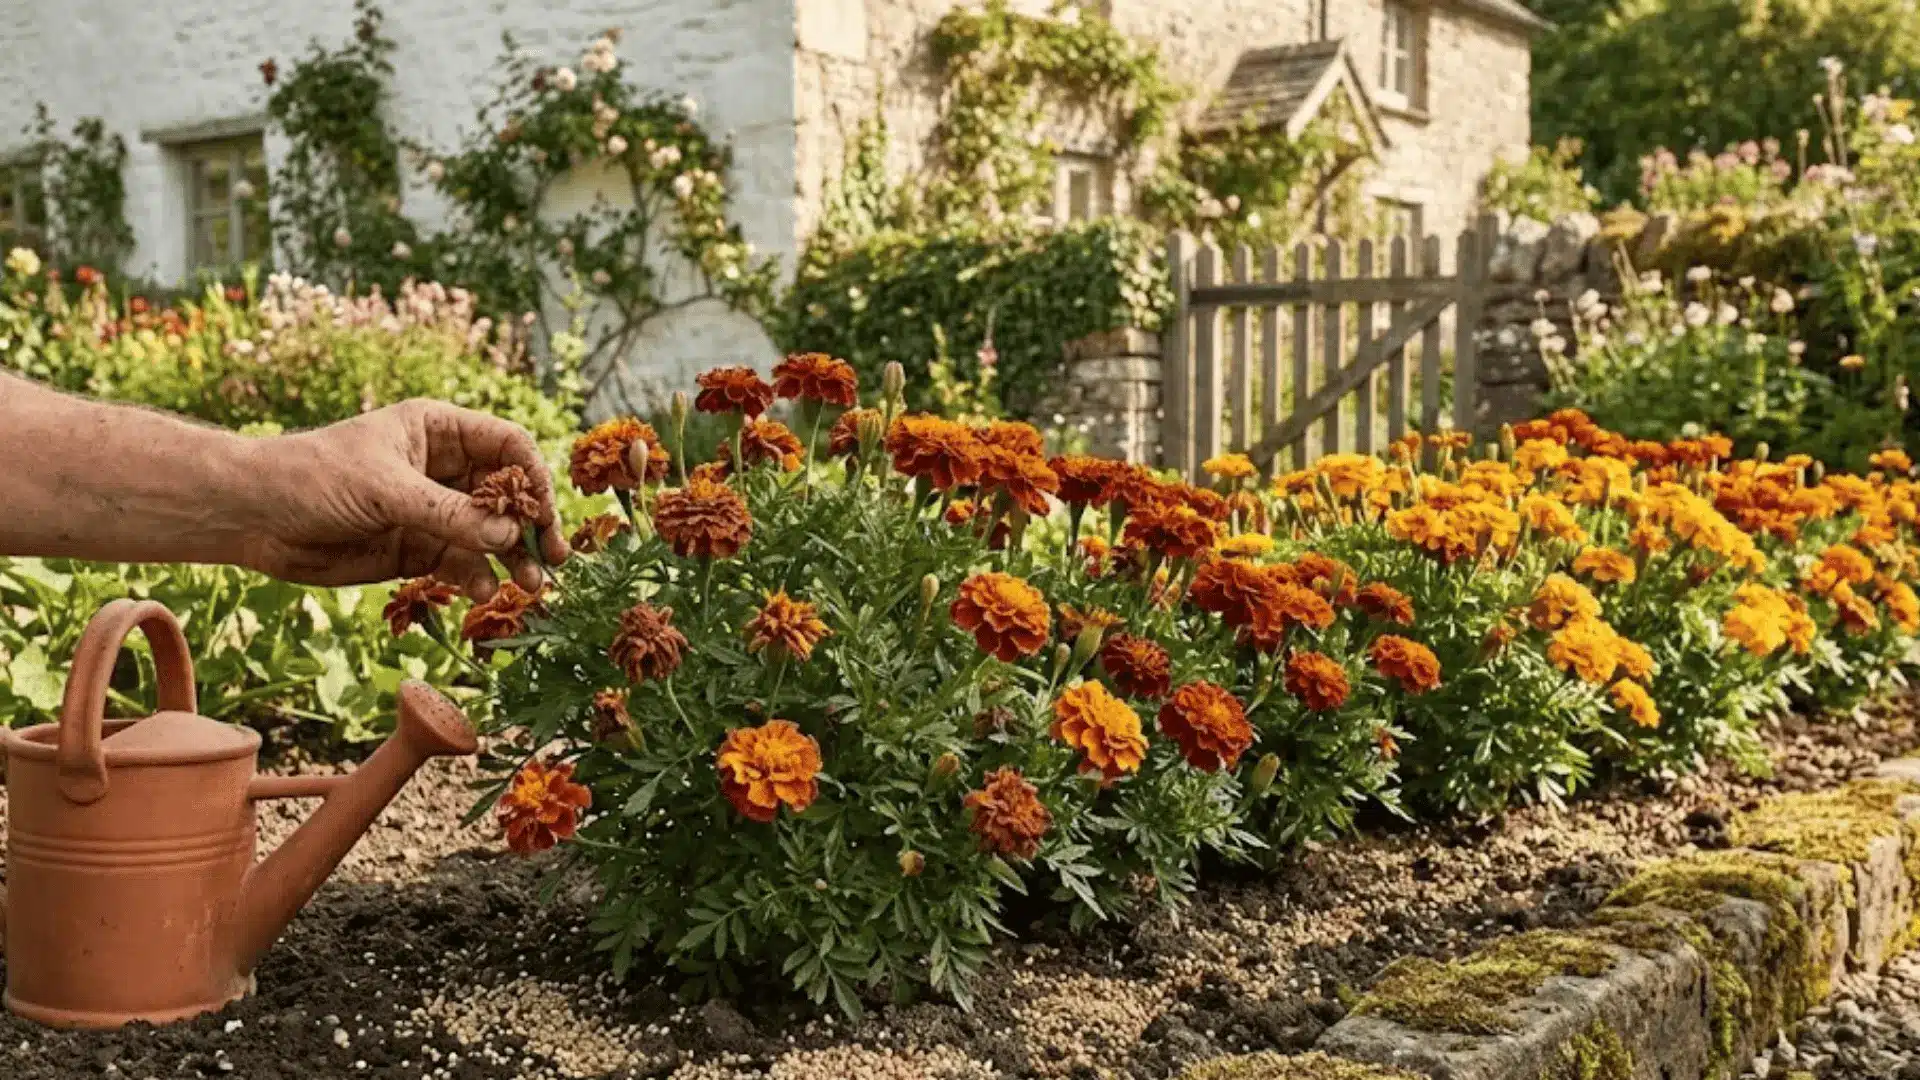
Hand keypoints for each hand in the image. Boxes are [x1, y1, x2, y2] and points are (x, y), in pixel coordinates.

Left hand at [238, 399, 569, 599]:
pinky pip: (463, 565)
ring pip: (492, 535)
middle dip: (532, 526)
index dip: (533, 477)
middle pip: (509, 495)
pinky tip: (484, 594)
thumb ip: (450, 514)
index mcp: (439, 431)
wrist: (253, 517)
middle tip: (554, 558)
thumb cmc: (313, 477)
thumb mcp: (386, 489)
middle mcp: (444, 470)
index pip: (509, 445)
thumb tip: (511, 534)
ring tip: (528, 587)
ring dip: (514, 560)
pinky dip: (479, 580)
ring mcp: (433, 512)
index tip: (543, 513)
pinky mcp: (417, 551)